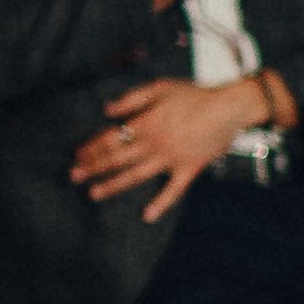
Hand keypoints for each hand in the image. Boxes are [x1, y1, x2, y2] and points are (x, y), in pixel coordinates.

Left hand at [72, 73, 272, 220]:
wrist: (229, 108)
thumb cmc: (195, 94)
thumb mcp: (160, 87)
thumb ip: (132, 99)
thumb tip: (108, 110)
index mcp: (145, 124)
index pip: (110, 139)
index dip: (91, 148)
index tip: (77, 156)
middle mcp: (153, 144)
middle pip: (116, 158)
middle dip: (93, 167)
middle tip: (74, 177)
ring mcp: (170, 159)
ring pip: (136, 175)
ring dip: (113, 185)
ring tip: (94, 194)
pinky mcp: (188, 169)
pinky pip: (173, 190)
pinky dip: (161, 203)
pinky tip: (147, 215)